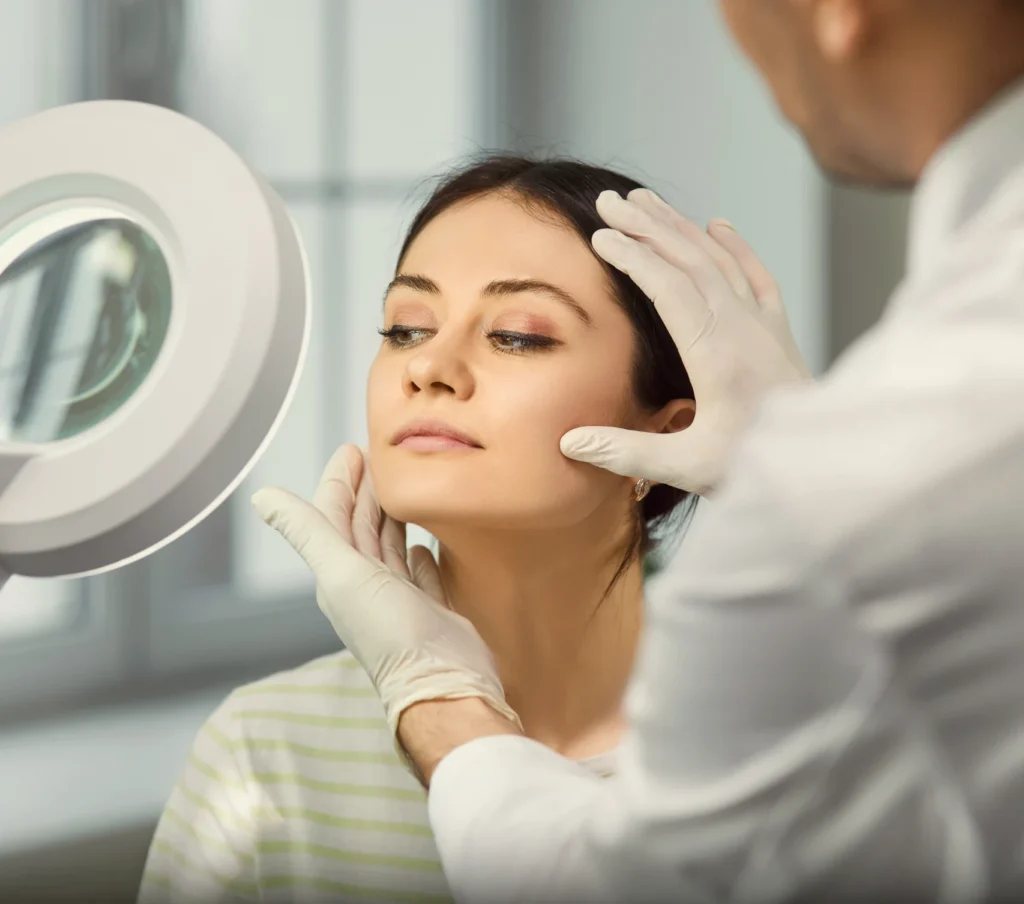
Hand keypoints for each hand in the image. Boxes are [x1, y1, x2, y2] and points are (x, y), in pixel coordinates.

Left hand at [251, 444, 521, 770]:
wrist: (443, 685)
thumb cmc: (393, 634)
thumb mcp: (343, 575)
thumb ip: (307, 532)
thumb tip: (261, 496)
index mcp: (340, 575)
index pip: (333, 516)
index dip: (340, 481)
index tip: (353, 448)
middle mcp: (365, 585)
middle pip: (362, 526)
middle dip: (368, 490)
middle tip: (382, 456)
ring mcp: (399, 599)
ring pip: (390, 545)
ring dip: (393, 515)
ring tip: (404, 486)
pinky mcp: (430, 610)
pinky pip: (421, 572)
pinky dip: (419, 552)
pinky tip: (424, 542)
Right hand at [560, 189, 811, 495]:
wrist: (824, 467)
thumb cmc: (755, 468)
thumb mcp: (686, 466)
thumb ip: (625, 452)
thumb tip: (569, 442)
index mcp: (716, 354)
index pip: (668, 288)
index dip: (632, 258)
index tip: (600, 236)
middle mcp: (742, 328)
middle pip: (690, 260)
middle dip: (647, 226)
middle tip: (609, 200)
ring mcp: (764, 326)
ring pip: (719, 260)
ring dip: (680, 227)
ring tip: (646, 201)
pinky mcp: (779, 332)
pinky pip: (756, 275)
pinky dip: (735, 246)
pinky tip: (718, 225)